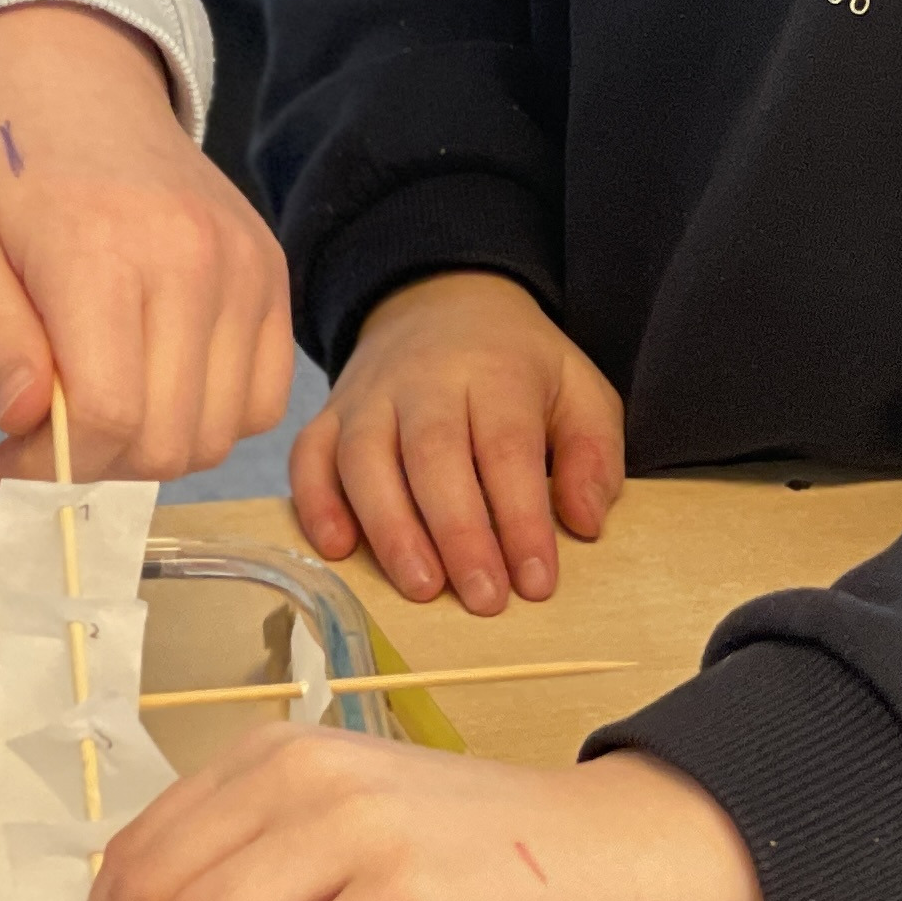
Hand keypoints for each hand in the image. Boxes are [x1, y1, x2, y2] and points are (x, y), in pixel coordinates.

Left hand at [0, 0, 293, 485]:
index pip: (108, 414)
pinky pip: (264, 396)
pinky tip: (152, 386)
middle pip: (169, 437)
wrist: (71, 73)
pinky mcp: (270, 270)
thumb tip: (25, 423)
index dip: (54, 468)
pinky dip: (212, 417)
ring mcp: (244, 264)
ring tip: (94, 409)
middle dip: (96, 466)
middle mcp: (193, 259)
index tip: (6, 466)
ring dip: (154, 448)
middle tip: (42, 440)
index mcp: (101, 249)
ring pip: (221, 431)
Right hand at [293, 270, 623, 613]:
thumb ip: (592, 455)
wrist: (440, 301)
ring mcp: (368, 395)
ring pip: (365, 459)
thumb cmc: (517, 365)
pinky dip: (316, 503)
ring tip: (421, 588)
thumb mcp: (579, 390)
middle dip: (458, 533)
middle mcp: (423, 378)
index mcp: (495, 370)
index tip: (537, 582)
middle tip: (483, 599)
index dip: (521, 518)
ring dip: (390, 528)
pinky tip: (339, 549)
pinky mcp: (330, 414)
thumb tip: (584, 523)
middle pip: (432, 454)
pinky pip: (310, 456)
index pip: (506, 447)